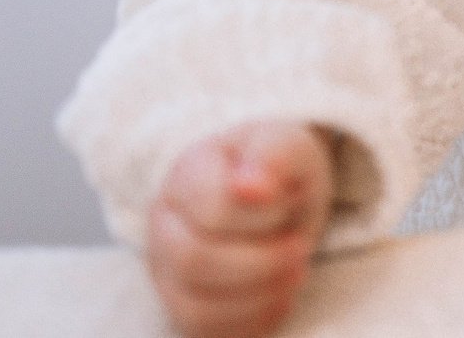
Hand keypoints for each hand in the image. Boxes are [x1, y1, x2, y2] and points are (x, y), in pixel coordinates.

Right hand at [146, 121, 334, 337]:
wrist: (272, 192)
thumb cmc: (275, 169)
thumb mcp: (287, 145)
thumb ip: (272, 156)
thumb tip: (249, 187)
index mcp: (186, 173)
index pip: (212, 207)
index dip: (261, 213)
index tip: (293, 201)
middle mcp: (163, 225)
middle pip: (193, 260)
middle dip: (261, 262)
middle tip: (300, 248)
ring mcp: (166, 271)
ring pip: (195, 307)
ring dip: (260, 295)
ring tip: (295, 272)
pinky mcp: (182, 306)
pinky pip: (205, 332)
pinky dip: (252, 321)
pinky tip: (281, 297)